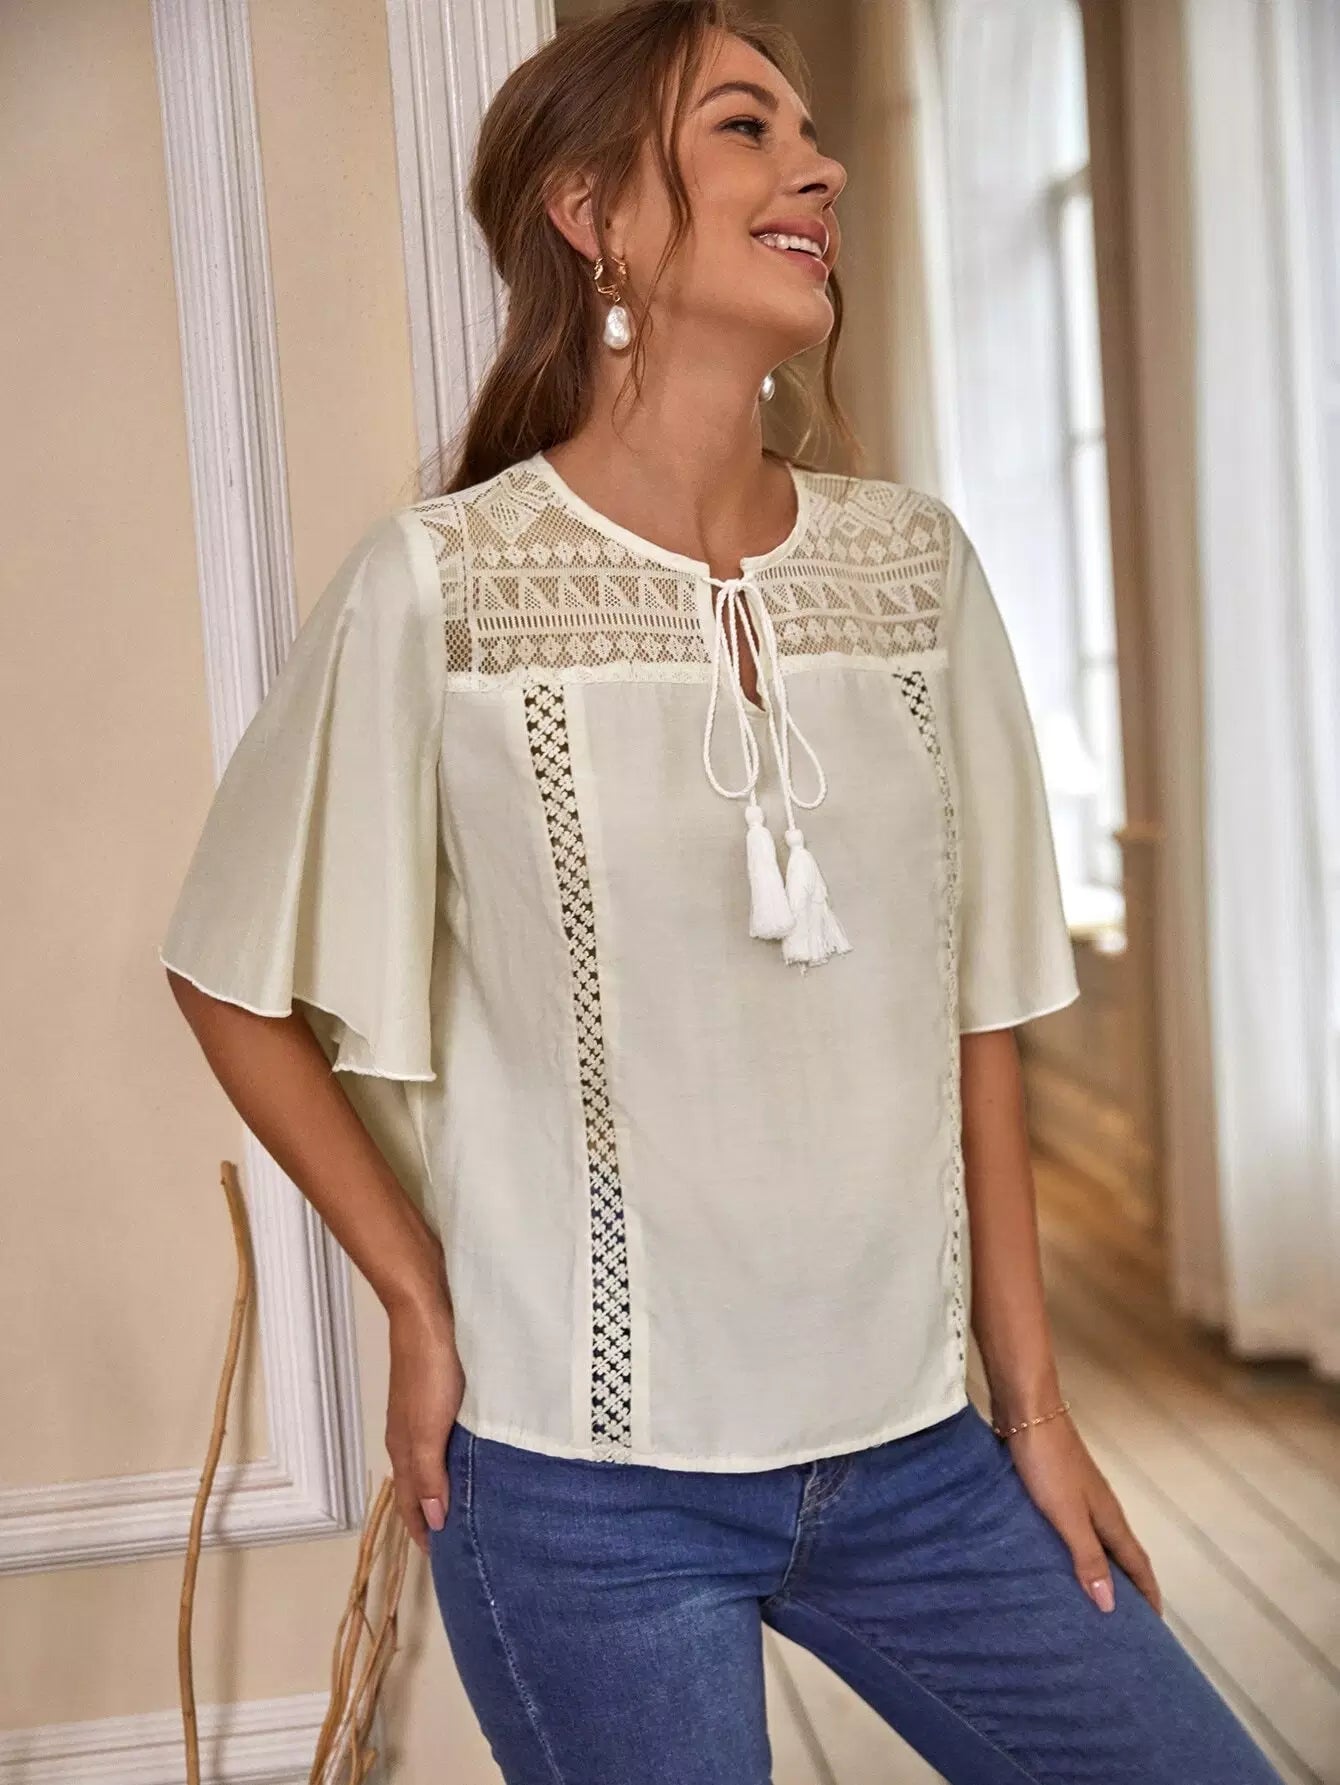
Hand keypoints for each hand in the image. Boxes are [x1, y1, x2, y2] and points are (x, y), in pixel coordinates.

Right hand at [385, 1299, 464, 1556]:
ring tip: (465, 1507)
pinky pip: (439, 1442)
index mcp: (404, 1450)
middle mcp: (407, 1437)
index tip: (439, 1558)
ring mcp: (419, 1416)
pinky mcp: (435, 1397)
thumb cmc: (430, 1373)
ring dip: (440, 1489)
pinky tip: (468, 1459)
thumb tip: (434, 1522)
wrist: (427, 1318)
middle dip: (430, 1515)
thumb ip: (428, 1475)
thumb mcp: (429, 1429)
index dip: (421, 1530)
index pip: (409, 1503)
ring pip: (427, 1464)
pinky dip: (449, 1462)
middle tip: (455, 1540)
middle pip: (415, 1487)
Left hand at [1002, 1412, 1163, 1617]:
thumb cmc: (1048, 1463)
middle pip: (1121, 1554)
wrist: (1026, 1411)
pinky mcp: (1056, 1486)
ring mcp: (1079, 1495)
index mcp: (1109, 1517)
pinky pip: (1073, 1528)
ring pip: (1097, 1541)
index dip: (1147, 1594)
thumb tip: (1110, 1605)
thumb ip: (1087, 1556)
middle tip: (1122, 1621)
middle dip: (1127, 1587)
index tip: (1155, 1626)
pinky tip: (1055, 1557)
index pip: (1137, 1564)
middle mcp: (1100, 1508)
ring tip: (1088, 1597)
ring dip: (1099, 1568)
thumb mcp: (1067, 1514)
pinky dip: (1073, 1549)